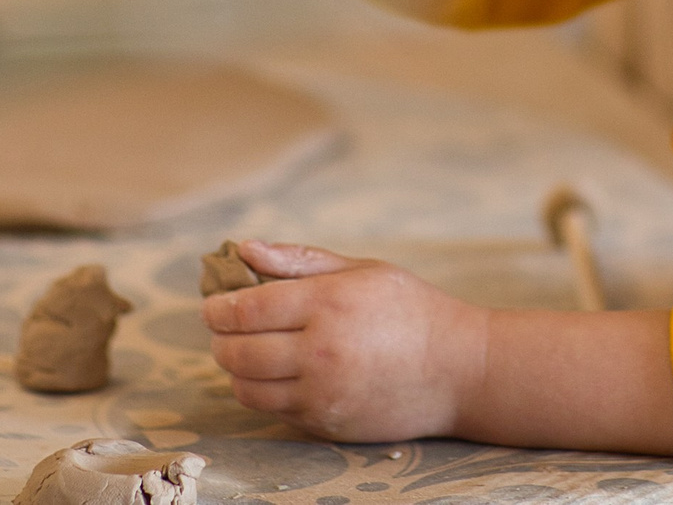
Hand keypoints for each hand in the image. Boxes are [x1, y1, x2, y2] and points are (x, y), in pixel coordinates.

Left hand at [203, 241, 486, 443]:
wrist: (459, 370)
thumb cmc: (410, 310)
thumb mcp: (361, 270)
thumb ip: (299, 260)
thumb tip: (244, 249)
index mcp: (329, 303)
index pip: (246, 309)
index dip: (219, 306)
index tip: (214, 303)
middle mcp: (321, 351)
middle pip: (237, 351)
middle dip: (220, 339)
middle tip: (225, 329)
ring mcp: (323, 393)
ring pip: (247, 387)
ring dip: (235, 370)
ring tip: (246, 353)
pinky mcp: (326, 423)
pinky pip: (273, 411)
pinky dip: (263, 393)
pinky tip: (277, 375)